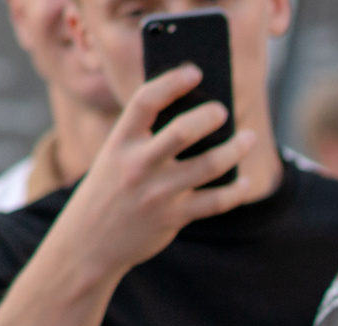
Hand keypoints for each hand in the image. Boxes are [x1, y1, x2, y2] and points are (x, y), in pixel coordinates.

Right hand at [51, 64, 267, 281]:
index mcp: (120, 142)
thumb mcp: (114, 157)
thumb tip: (195, 120)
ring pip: (208, 166)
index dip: (172, 82)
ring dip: (235, 150)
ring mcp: (157, 193)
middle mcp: (138, 164)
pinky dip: (235, 191)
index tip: (195, 72)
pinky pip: (215, 202)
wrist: (88, 241)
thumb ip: (144, 139)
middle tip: (223, 111)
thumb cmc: (109, 191)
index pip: (146, 101)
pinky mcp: (173, 218)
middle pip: (182, 132)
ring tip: (249, 139)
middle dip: (209, 117)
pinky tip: (244, 182)